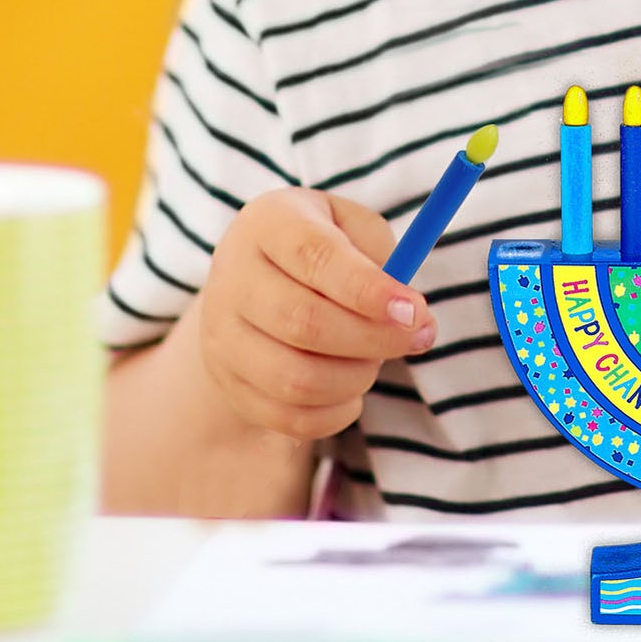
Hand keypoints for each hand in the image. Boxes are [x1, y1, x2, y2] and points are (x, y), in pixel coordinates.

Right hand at [194, 188, 436, 442]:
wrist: (256, 279)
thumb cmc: (321, 248)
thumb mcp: (352, 227)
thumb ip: (384, 258)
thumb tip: (412, 315)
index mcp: (268, 224)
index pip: (315, 258)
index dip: (368, 289)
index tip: (414, 310)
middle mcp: (233, 280)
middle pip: (304, 323)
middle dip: (374, 338)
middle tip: (417, 336)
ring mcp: (223, 338)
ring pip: (296, 379)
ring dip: (356, 377)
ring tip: (376, 358)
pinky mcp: (230, 384)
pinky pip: (288, 417)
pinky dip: (335, 412)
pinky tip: (352, 387)